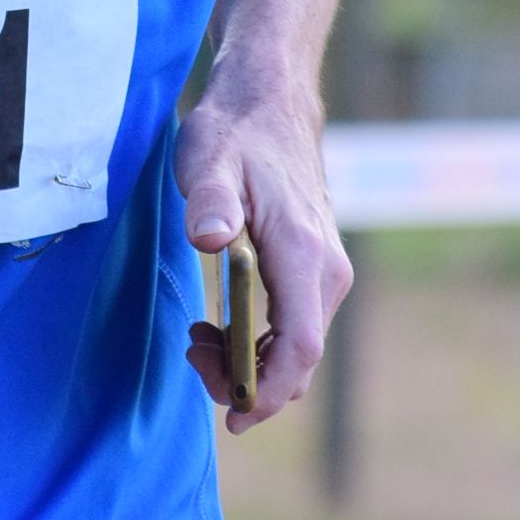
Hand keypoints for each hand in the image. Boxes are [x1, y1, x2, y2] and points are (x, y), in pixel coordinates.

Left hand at [175, 85, 351, 432]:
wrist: (270, 104)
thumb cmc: (235, 133)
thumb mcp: (209, 159)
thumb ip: (210, 201)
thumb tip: (209, 239)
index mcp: (304, 255)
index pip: (300, 347)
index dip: (267, 390)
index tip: (230, 415)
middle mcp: (327, 272)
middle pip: (299, 360)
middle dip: (246, 380)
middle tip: (192, 354)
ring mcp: (325, 273)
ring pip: (297, 349)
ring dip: (249, 361)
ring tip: (197, 337)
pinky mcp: (315, 272)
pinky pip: (294, 329)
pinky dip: (258, 344)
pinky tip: (218, 325)